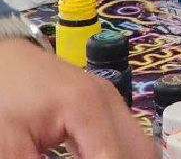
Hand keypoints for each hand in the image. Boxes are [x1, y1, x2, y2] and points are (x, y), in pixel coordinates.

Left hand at [0, 38, 151, 157]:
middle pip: (139, 150)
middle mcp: (109, 101)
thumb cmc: (4, 98)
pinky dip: (119, 154)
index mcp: (88, 109)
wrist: (2, 60)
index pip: (112, 158)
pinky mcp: (104, 101)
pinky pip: (126, 134)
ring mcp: (110, 98)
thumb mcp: (10, 144)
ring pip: (138, 143)